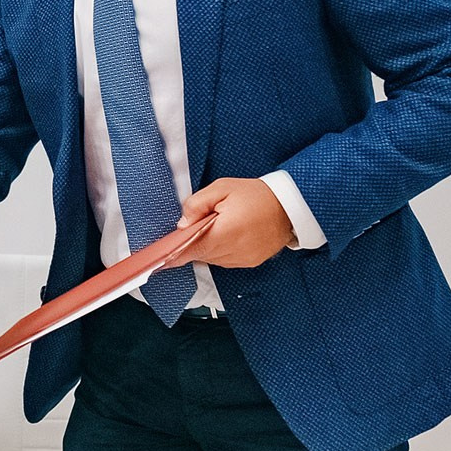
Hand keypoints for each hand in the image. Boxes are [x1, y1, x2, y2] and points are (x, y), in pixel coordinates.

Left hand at [169, 177, 293, 268]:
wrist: (290, 205)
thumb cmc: (256, 194)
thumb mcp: (222, 188)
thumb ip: (197, 204)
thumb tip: (182, 223)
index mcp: (226, 232)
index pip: (192, 249)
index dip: (175, 255)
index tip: (159, 259)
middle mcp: (234, 250)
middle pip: (201, 255)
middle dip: (192, 244)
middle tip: (190, 230)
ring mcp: (244, 259)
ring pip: (213, 259)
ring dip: (207, 248)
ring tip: (215, 228)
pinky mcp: (251, 262)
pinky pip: (226, 261)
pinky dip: (221, 251)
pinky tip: (226, 236)